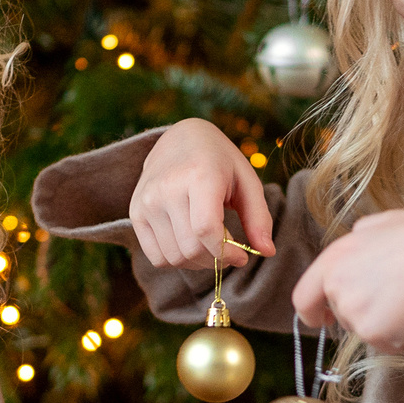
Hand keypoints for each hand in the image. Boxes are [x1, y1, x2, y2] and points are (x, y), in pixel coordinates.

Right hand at [131, 119, 272, 270]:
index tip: (242, 257)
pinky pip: (157, 257)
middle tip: (229, 253)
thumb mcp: (247, 182)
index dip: (227, 253)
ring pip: (174, 258)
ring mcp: (146, 202)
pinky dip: (177, 261)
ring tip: (210, 247)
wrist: (178, 139)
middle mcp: (166, 188)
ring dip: (198, 263)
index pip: (206, 230)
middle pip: (191, 249)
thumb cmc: (219, 161)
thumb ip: (259, 218)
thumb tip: (267, 252)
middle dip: (216, 261)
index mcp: (198, 175)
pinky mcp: (135, 213)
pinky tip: (191, 245)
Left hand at [290, 211, 403, 351]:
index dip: (311, 311)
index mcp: (335, 257)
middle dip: (364, 314)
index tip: (321, 320)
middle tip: (396, 299)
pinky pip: (386, 343)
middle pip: (341, 315)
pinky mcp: (372, 332)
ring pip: (365, 330)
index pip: (304, 295)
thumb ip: (362, 235)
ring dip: (387, 322)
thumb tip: (356, 238)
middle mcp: (336, 285)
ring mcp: (352, 311)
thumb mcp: (386, 224)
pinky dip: (403, 335)